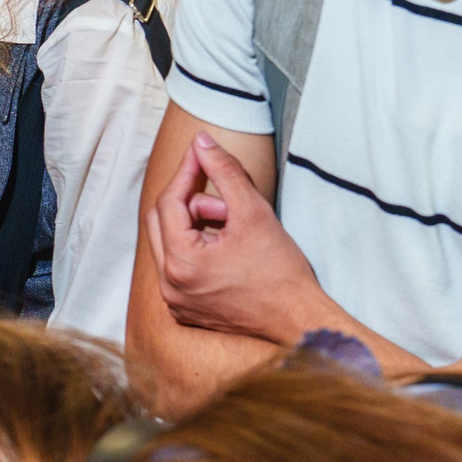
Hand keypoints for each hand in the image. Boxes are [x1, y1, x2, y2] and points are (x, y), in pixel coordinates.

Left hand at [152, 134, 324, 342]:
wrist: (300, 319)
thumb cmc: (281, 270)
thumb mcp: (253, 211)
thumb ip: (224, 171)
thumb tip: (201, 141)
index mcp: (180, 263)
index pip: (169, 202)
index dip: (186, 172)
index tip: (200, 152)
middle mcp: (169, 285)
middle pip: (161, 222)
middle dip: (191, 201)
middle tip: (225, 201)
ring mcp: (175, 301)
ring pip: (169, 244)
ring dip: (195, 226)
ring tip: (232, 226)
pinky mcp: (185, 310)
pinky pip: (178, 267)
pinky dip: (195, 249)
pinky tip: (227, 248)